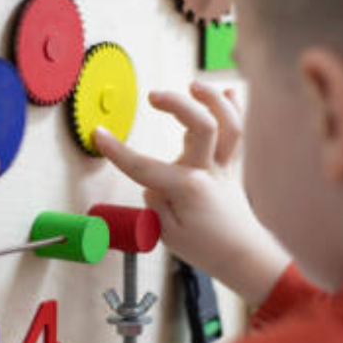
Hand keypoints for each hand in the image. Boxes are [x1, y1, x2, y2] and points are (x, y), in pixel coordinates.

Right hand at [94, 82, 289, 305]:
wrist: (243, 257)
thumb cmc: (206, 249)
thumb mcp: (166, 234)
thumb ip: (155, 203)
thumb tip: (152, 183)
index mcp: (188, 189)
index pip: (144, 166)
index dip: (117, 151)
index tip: (99, 135)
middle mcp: (208, 172)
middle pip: (201, 126)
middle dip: (177, 104)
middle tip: (154, 96)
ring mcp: (223, 167)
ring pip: (228, 124)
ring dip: (212, 99)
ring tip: (194, 85)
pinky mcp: (232, 167)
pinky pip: (236, 133)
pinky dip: (233, 111)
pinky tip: (228, 92)